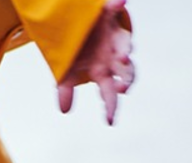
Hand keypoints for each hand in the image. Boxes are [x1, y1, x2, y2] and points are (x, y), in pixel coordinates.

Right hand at [57, 0, 134, 124]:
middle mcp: (113, 55)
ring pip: (125, 43)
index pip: (111, 92)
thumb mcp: (67, 71)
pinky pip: (117, 7)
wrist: (73, 25)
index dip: (111, 107)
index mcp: (103, 71)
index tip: (109, 121)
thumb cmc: (76, 51)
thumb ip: (66, 89)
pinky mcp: (110, 13)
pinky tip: (121, 2)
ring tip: (122, 57)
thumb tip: (64, 111)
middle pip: (127, 71)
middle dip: (127, 79)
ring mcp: (113, 34)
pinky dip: (119, 4)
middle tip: (122, 89)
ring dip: (126, 49)